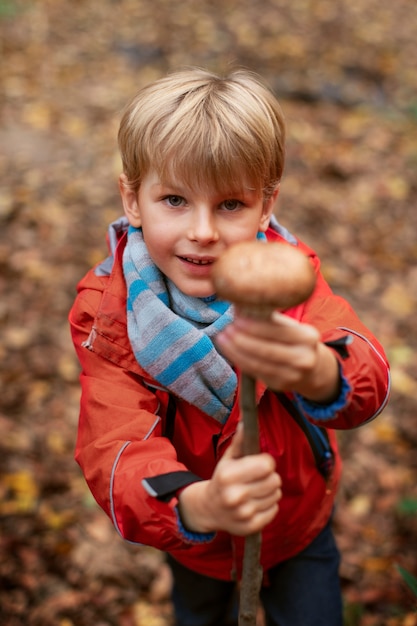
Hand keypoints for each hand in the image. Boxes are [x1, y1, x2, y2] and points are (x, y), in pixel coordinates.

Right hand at [178, 424, 281, 535]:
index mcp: (229, 476)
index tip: (260, 462)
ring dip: (270, 491)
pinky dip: (269, 505)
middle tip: (259, 477)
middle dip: (270, 476)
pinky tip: (256, 503)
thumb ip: (240, 442)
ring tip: (257, 490)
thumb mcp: (227, 460)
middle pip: (275, 480)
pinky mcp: (252, 526)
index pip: (267, 465)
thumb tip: (246, 423)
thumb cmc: (222, 480)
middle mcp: (236, 496)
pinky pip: (274, 510)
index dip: (266, 461)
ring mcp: (244, 513)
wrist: (208, 509)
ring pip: (276, 495)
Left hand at [216, 311, 339, 402]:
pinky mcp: (281, 386)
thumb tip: (239, 306)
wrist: (312, 368)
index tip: (236, 319)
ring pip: (259, 363)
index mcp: (307, 337)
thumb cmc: (293, 340)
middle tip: (225, 329)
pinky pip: (256, 372)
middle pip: (267, 349)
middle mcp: (304, 358)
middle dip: (242, 339)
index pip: (277, 331)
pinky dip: (240, 360)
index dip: (255, 326)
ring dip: (236, 351)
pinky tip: (230, 351)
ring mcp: (293, 375)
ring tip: (222, 339)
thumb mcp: (289, 326)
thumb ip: (268, 318)